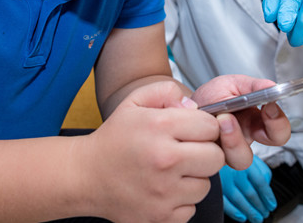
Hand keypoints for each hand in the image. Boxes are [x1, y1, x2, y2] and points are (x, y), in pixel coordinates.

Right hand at [81, 81, 225, 222]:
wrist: (86, 176)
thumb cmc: (114, 138)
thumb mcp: (134, 102)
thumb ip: (166, 91)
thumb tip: (194, 106)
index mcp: (159, 127)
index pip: (211, 127)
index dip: (204, 127)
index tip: (191, 131)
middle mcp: (163, 160)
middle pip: (216, 158)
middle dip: (205, 152)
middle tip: (186, 151)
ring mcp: (163, 193)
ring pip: (205, 185)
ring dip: (193, 178)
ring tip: (170, 171)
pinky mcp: (161, 217)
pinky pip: (191, 208)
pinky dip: (180, 200)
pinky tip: (163, 189)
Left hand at [191, 74, 290, 169]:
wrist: (185, 109)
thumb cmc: (209, 98)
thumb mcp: (229, 85)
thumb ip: (251, 86)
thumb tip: (272, 86)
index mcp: (255, 119)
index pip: (278, 129)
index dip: (279, 121)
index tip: (270, 105)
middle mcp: (246, 136)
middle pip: (270, 145)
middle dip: (271, 130)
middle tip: (257, 113)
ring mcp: (231, 148)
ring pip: (243, 158)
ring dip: (235, 138)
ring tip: (223, 118)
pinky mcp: (214, 157)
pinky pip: (219, 159)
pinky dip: (213, 141)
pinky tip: (207, 126)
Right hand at [220, 159, 276, 222]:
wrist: (214, 154)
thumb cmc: (236, 159)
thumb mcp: (251, 159)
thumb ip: (262, 172)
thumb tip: (267, 189)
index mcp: (245, 162)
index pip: (260, 182)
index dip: (268, 196)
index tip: (272, 205)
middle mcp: (234, 170)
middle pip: (250, 193)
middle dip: (260, 206)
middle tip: (265, 214)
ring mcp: (223, 179)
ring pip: (238, 200)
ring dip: (250, 212)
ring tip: (257, 218)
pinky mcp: (214, 187)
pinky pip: (224, 202)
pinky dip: (234, 212)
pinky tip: (242, 217)